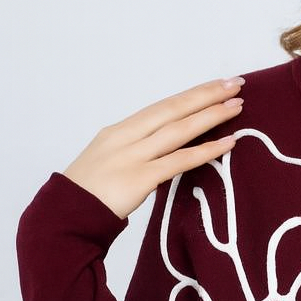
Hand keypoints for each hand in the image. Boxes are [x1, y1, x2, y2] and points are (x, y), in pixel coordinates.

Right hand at [61, 76, 245, 219]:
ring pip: (179, 130)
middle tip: (235, 83)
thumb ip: (135, 153)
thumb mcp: (108, 163)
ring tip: (237, 106)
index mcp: (118, 131)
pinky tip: (227, 142)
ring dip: (211, 116)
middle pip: (173, 109)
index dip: (191, 95)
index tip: (215, 85)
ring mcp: (132, 156)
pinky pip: (179, 161)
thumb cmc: (86, 196)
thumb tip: (163, 151)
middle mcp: (126, 137)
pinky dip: (206, 150)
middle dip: (206, 95)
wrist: (63, 218)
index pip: (162, 107)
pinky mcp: (139, 179)